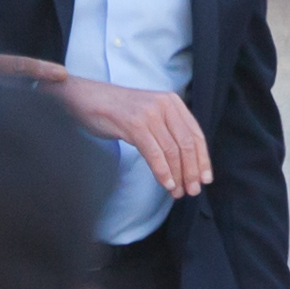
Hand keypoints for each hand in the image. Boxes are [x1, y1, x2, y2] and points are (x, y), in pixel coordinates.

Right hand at [44, 77, 211, 196]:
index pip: (195, 133)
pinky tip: (165, 183)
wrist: (84, 97)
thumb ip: (166, 129)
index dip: (202, 159)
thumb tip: (184, 160)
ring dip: (178, 175)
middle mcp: (164, 104)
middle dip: (192, 171)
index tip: (205, 179)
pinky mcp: (134, 123)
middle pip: (186, 144)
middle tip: (192, 190)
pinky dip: (162, 172)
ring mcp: (149, 113)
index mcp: (172, 101)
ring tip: (177, 191)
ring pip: (172, 150)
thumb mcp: (147, 114)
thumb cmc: (114, 110)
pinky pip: (154, 153)